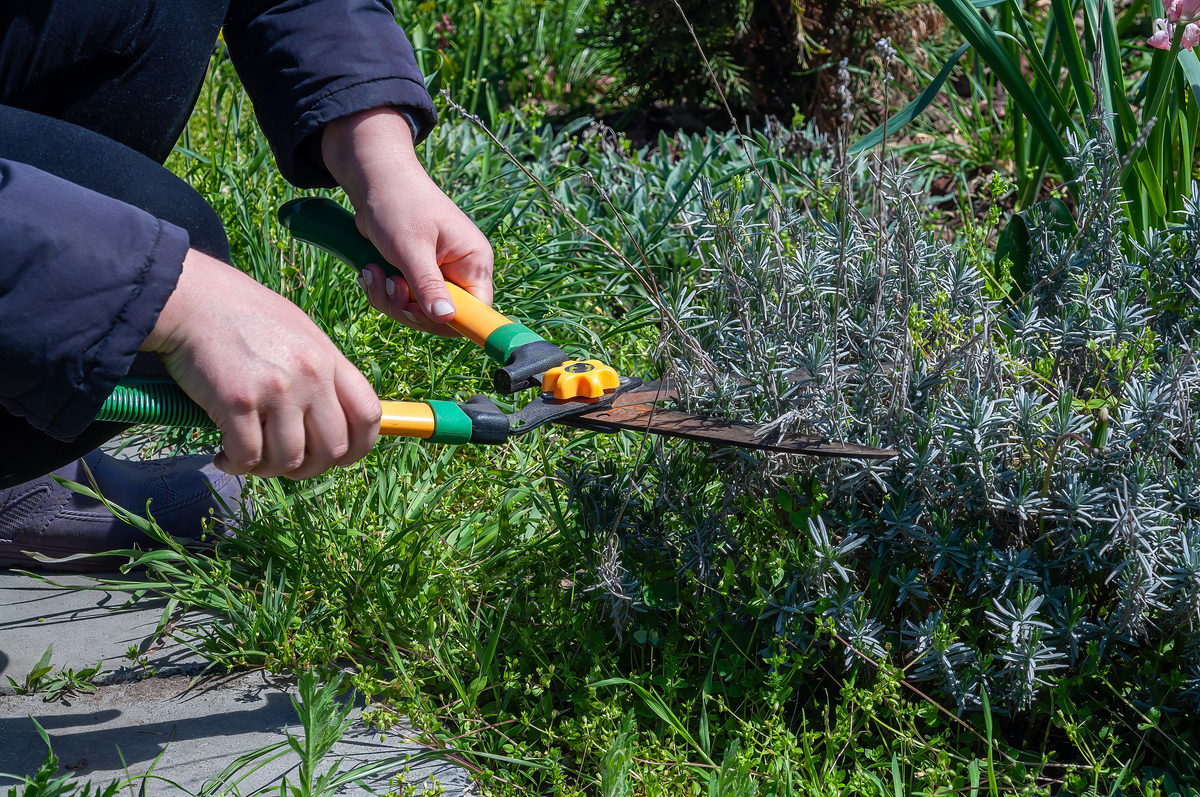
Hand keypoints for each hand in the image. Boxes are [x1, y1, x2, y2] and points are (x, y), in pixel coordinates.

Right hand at [141, 249, 381, 478]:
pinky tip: (224, 456)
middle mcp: (310, 376)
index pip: (368, 415)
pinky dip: (236, 465)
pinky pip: (248, 457)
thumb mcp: (299, 332)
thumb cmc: (241, 315)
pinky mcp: (238, 402)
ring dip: (268, 470)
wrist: (190, 298)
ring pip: (290, 460)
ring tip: (249, 458)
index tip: (338, 459)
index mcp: (329, 359)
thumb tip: (332, 417)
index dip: (359, 448)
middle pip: (332, 449)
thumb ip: (320, 372)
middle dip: (309, 468)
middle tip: (284, 463)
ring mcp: (277, 389)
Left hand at [322, 107, 493, 335]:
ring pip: (418, 311)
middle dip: (409, 307)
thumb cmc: (398, 204)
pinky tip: (370, 271)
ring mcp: (438, 273)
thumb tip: (446, 318)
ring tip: (372, 272)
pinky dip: (382, 292)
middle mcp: (461, 270)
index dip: (452, 320)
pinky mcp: (417, 274)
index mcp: (473, 261)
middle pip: (444, 316)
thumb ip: (428, 284)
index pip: (477, 308)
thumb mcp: (412, 247)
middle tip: (389, 284)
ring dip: (390, 299)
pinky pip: (403, 300)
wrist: (374, 180)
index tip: (420, 314)